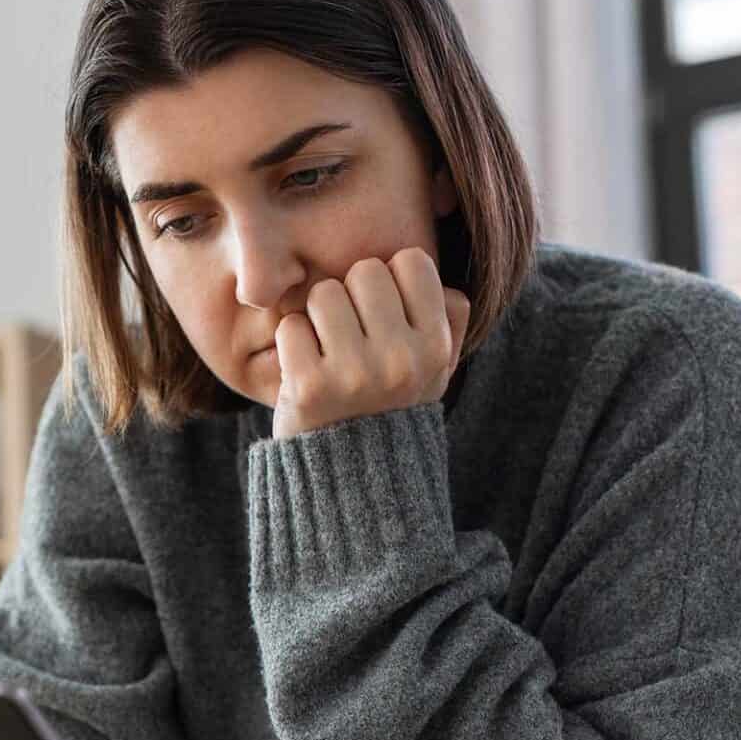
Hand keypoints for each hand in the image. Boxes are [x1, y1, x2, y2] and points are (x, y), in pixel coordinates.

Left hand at [270, 245, 471, 439]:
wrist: (350, 478)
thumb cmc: (390, 408)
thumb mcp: (435, 372)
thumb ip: (450, 324)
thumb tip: (447, 284)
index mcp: (435, 348)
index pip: (411, 261)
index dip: (391, 280)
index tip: (383, 313)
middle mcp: (401, 360)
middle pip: (364, 271)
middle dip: (351, 296)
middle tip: (350, 335)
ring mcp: (355, 374)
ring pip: (324, 294)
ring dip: (318, 318)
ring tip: (328, 353)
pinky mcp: (309, 386)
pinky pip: (290, 326)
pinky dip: (291, 344)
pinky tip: (306, 371)